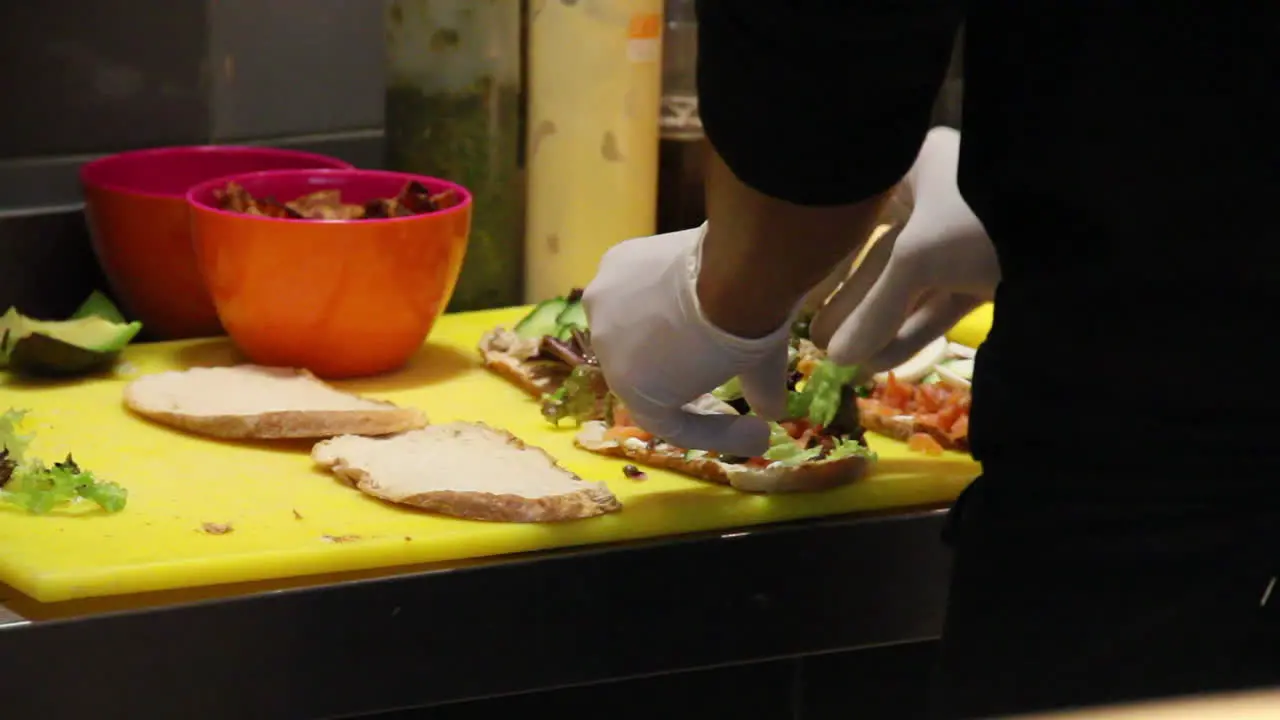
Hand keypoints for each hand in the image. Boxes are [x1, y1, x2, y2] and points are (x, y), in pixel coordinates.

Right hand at [583, 225, 794, 456]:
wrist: (737, 264)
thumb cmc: (743, 329)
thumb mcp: (760, 369)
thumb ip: (759, 392)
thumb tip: (771, 410)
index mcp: (635, 389)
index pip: (671, 423)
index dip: (713, 429)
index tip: (754, 428)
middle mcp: (606, 350)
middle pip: (646, 370)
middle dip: (683, 378)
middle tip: (721, 377)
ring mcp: (603, 303)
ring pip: (633, 324)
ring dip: (664, 329)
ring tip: (699, 321)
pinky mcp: (613, 262)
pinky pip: (633, 285)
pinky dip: (657, 291)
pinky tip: (684, 285)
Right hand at [810, 127, 999, 371]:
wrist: (1086, 230)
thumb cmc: (982, 218)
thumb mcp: (918, 258)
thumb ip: (875, 306)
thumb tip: (836, 358)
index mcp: (914, 165)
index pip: (854, 218)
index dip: (826, 264)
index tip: (798, 300)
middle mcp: (935, 193)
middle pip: (880, 257)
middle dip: (853, 306)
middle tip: (817, 343)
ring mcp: (963, 233)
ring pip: (910, 284)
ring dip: (880, 323)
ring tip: (845, 361)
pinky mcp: (986, 267)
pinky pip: (940, 300)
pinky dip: (913, 329)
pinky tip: (880, 359)